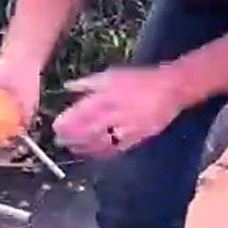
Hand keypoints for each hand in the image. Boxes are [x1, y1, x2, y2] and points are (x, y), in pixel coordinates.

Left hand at [52, 66, 184, 157]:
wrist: (171, 89)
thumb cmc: (139, 79)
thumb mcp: (111, 74)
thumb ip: (88, 82)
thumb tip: (68, 86)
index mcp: (108, 97)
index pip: (83, 113)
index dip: (68, 122)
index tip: (56, 126)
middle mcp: (116, 114)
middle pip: (89, 130)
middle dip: (72, 138)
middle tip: (59, 141)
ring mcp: (127, 128)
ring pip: (101, 143)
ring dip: (84, 148)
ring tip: (72, 148)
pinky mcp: (138, 138)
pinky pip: (117, 148)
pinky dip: (102, 152)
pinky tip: (93, 153)